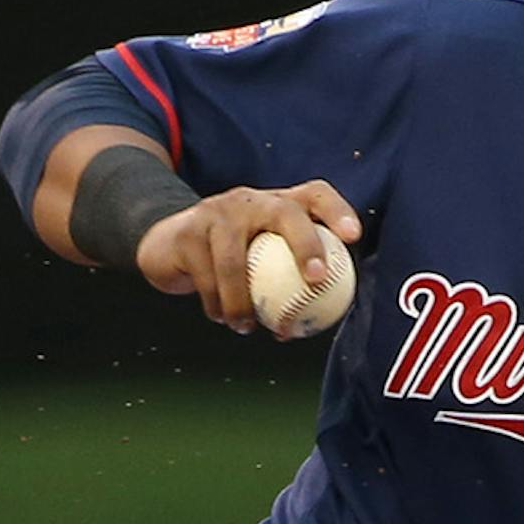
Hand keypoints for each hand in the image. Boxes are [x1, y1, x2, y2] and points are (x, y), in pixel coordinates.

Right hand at [134, 180, 361, 332]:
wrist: (170, 245)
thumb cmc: (234, 258)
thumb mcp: (264, 259)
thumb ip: (291, 278)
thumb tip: (323, 316)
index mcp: (279, 204)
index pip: (315, 196)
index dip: (337, 212)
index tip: (353, 237)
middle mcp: (252, 200)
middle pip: (285, 212)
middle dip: (306, 243)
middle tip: (317, 279)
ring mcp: (218, 212)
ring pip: (236, 259)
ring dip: (243, 300)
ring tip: (248, 327)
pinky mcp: (188, 232)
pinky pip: (206, 277)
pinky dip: (217, 304)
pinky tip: (223, 319)